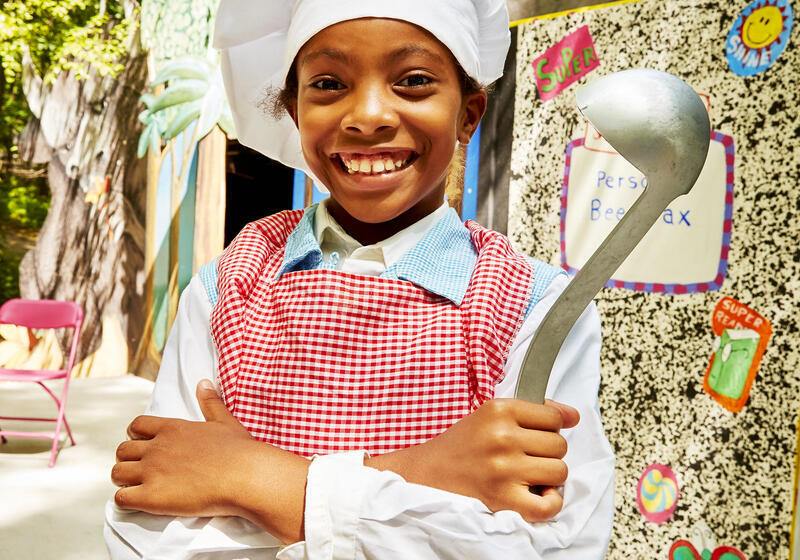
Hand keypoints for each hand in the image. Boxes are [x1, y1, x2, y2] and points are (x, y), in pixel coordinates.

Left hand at [111, 379, 258, 517]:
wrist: (244, 476)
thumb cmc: (238, 450)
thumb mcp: (224, 420)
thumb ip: (210, 402)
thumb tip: (203, 383)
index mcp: (172, 428)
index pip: (136, 426)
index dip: (135, 436)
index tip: (144, 445)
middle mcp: (157, 447)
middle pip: (122, 451)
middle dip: (128, 460)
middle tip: (141, 470)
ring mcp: (152, 472)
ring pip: (116, 474)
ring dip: (124, 480)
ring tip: (138, 487)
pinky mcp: (152, 497)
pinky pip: (121, 499)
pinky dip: (126, 501)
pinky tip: (141, 502)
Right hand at [366, 398, 577, 522]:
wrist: (428, 473)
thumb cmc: (463, 444)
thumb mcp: (491, 415)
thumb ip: (532, 411)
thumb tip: (572, 415)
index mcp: (499, 410)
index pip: (554, 417)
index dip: (551, 428)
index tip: (537, 435)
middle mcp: (503, 437)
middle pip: (559, 445)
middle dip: (548, 452)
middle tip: (526, 456)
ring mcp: (504, 469)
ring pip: (559, 472)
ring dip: (548, 477)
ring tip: (528, 475)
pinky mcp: (504, 499)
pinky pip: (549, 504)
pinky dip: (549, 503)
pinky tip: (533, 494)